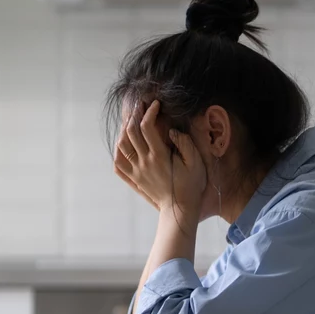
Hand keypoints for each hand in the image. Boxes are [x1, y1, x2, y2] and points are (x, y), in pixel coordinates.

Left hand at [114, 100, 206, 222]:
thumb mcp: (196, 163)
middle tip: (141, 106)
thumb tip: (172, 130)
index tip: (156, 104)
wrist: (180, 209)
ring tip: (132, 121)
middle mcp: (144, 163)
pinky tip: (124, 143)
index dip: (149, 111)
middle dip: (134, 114)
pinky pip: (118, 163)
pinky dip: (118, 151)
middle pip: (130, 132)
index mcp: (159, 157)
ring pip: (120, 146)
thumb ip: (186, 144)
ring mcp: (136, 172)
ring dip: (123, 130)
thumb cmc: (191, 185)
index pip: (147, 127)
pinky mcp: (134, 179)